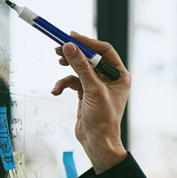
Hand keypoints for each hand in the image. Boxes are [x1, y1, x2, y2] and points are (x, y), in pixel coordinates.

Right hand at [51, 32, 129, 172]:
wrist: (97, 141)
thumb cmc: (103, 118)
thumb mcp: (91, 89)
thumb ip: (80, 67)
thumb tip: (69, 46)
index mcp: (120, 76)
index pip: (105, 51)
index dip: (88, 42)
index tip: (71, 36)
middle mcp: (110, 79)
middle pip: (90, 58)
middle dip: (74, 54)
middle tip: (58, 48)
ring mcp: (98, 86)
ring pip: (79, 69)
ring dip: (67, 70)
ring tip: (58, 65)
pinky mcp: (86, 94)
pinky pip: (72, 82)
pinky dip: (63, 84)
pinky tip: (57, 91)